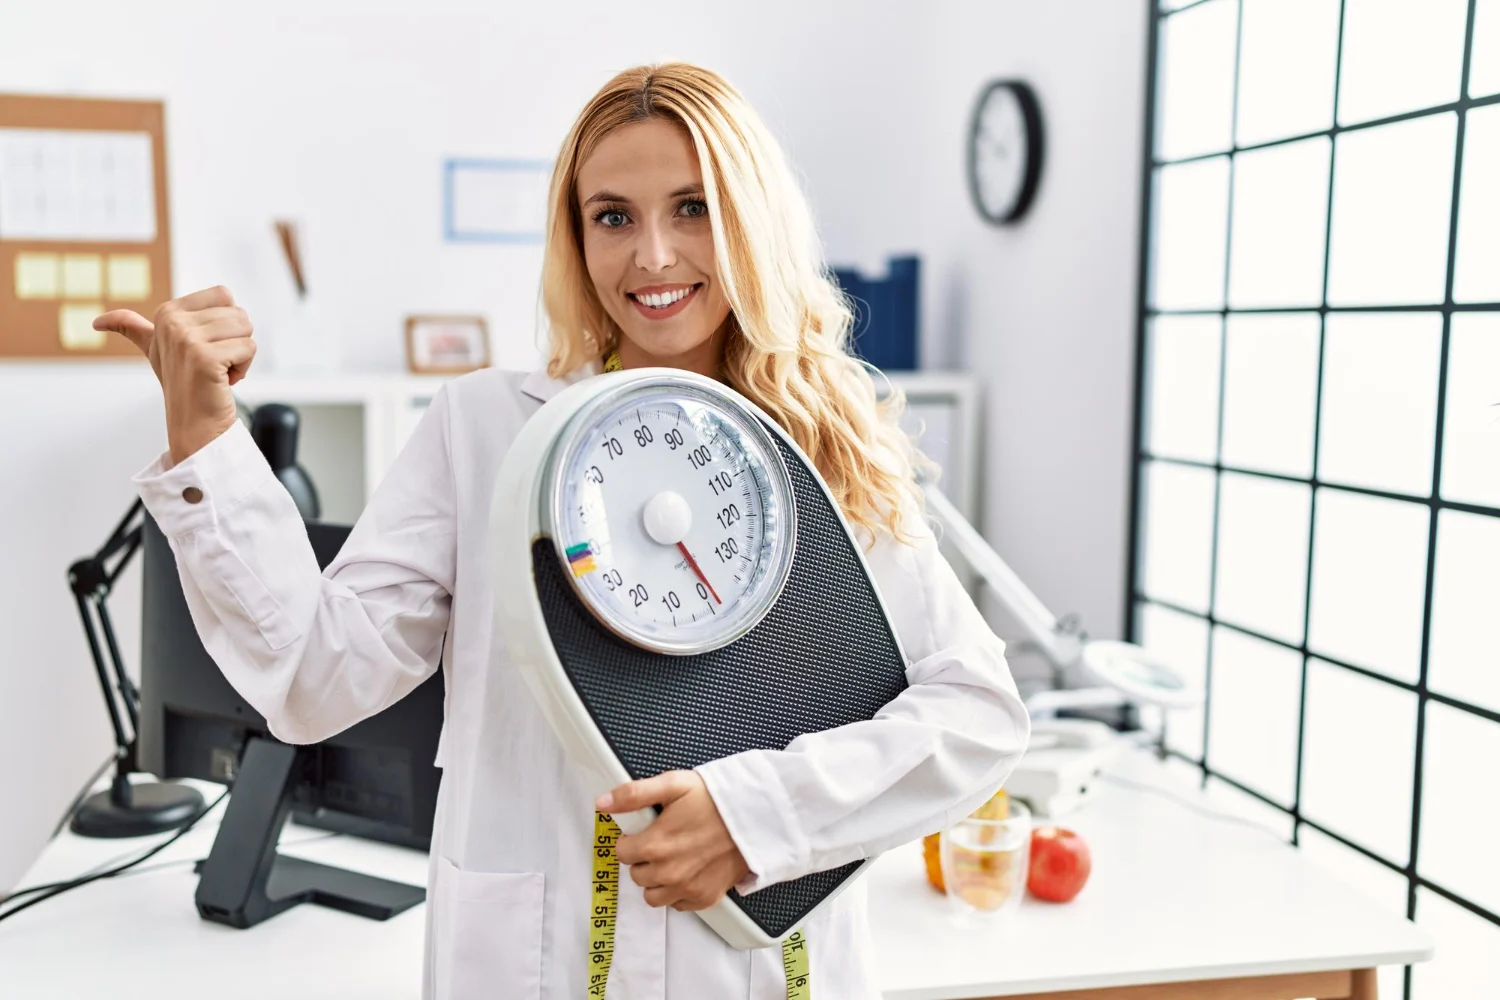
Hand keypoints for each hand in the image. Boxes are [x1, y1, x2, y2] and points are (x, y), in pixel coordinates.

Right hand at [95, 286, 254, 465]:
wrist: (194, 423)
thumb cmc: (182, 382)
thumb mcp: (154, 350)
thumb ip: (132, 329)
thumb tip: (97, 322)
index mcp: (167, 311)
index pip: (224, 294)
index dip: (227, 322)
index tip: (206, 346)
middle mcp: (173, 321)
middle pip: (239, 313)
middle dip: (237, 340)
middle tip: (215, 362)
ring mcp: (186, 340)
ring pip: (246, 329)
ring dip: (241, 355)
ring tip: (218, 371)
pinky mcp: (205, 358)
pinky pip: (248, 348)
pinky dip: (243, 368)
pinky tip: (223, 381)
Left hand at [601, 771, 748, 911]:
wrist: (756, 819)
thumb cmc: (717, 800)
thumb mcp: (674, 785)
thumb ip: (634, 794)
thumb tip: (603, 802)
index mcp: (656, 845)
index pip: (621, 852)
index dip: (631, 839)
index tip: (645, 831)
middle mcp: (669, 872)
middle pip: (636, 874)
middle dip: (644, 859)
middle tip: (663, 841)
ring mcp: (686, 888)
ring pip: (652, 896)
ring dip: (657, 880)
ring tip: (673, 860)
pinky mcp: (704, 898)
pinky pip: (677, 904)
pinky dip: (679, 892)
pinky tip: (689, 871)